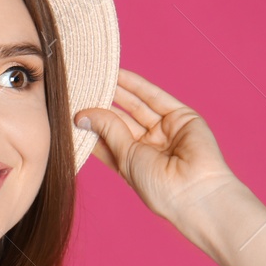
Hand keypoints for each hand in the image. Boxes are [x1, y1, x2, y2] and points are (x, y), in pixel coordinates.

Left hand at [74, 67, 248, 226]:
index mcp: (133, 164)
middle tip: (80, 86)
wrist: (196, 191)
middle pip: (121, 119)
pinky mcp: (181, 117)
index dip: (90, 125)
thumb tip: (82, 114)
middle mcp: (148, 147)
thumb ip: (108, 130)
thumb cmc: (160, 187)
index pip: (106, 140)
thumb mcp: (126, 158)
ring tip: (95, 75)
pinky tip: (118, 74)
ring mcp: (165, 131)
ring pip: (137, 106)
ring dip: (117, 91)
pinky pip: (155, 97)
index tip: (69, 110)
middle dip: (102, 104)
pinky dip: (136, 85)